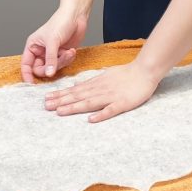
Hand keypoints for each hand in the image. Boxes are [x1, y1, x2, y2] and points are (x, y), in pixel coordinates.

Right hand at [21, 10, 87, 82]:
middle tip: (57, 63)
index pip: (26, 64)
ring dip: (62, 62)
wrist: (76, 16)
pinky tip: (72, 51)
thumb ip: (50, 59)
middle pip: (40, 69)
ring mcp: (52, 54)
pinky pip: (63, 64)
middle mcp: (41, 51)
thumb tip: (48, 74)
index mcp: (33, 46)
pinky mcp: (62, 55)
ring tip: (68, 52)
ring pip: (53, 68)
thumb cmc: (60, 22)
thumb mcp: (53, 41)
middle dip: (50, 68)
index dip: (27, 74)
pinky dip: (68, 59)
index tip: (31, 84)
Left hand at [44, 61, 161, 122]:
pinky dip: (101, 114)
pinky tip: (91, 120)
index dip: (61, 95)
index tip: (47, 99)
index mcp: (96, 83)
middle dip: (62, 101)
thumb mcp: (105, 75)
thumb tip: (77, 85)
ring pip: (90, 102)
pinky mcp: (123, 103)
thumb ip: (92, 82)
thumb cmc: (126, 74)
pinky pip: (111, 110)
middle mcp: (100, 89)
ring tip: (60, 112)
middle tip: (46, 106)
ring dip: (75, 107)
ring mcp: (111, 96)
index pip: (75, 90)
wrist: (145, 70)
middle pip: (78, 96)